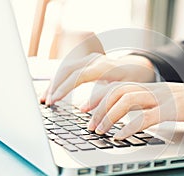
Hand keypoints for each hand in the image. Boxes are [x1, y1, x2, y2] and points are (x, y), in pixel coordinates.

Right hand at [41, 53, 155, 104]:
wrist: (138, 67)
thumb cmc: (133, 80)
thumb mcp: (122, 89)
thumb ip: (104, 96)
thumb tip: (82, 109)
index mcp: (103, 66)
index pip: (77, 75)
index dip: (64, 88)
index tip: (54, 100)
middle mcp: (94, 60)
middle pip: (67, 69)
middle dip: (55, 86)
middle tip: (46, 102)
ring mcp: (89, 59)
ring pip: (65, 68)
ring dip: (54, 83)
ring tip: (45, 98)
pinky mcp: (87, 62)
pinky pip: (69, 69)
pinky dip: (60, 80)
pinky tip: (54, 91)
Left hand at [80, 82, 183, 139]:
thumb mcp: (168, 101)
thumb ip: (150, 106)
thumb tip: (132, 118)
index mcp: (151, 87)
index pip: (118, 86)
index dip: (99, 97)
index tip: (85, 109)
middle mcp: (154, 89)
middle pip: (117, 91)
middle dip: (99, 109)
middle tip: (89, 125)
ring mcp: (164, 98)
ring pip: (127, 100)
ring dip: (109, 116)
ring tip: (100, 131)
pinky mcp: (174, 109)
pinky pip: (146, 117)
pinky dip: (129, 126)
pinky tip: (120, 136)